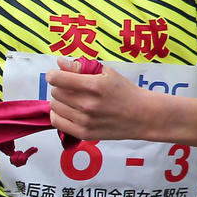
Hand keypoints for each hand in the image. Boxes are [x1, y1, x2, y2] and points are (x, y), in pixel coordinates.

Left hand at [46, 56, 162, 141]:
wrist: (142, 115)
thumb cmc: (124, 91)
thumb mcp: (106, 73)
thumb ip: (81, 67)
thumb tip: (59, 62)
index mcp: (94, 86)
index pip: (57, 78)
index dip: (53, 75)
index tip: (56, 75)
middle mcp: (88, 104)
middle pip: (55, 92)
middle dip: (60, 88)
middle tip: (72, 89)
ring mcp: (85, 121)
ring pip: (54, 107)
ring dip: (60, 101)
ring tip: (73, 100)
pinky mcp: (84, 133)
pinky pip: (57, 122)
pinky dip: (58, 115)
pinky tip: (68, 111)